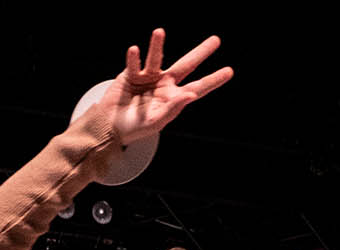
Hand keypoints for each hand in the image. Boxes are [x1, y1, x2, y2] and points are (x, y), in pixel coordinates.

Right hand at [93, 30, 232, 145]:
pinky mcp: (131, 73)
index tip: (229, 71)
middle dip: (201, 53)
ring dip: (157, 45)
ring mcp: (148, 77)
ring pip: (156, 57)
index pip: (197, 88)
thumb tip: (191, 96)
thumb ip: (173, 108)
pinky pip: (134, 63)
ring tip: (159, 32)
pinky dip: (134, 57)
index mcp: (173, 98)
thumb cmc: (134, 128)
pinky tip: (134, 50)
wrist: (110, 125)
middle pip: (186, 65)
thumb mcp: (155, 122)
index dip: (213, 80)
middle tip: (216, 40)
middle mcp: (164, 84)